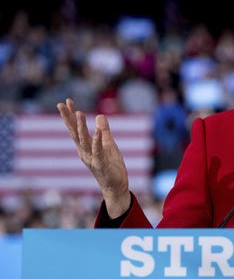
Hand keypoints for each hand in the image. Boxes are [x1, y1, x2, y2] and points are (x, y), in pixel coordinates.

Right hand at [57, 98, 130, 217]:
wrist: (116, 186)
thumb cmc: (111, 165)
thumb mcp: (109, 144)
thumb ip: (104, 131)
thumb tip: (99, 115)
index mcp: (85, 146)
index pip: (76, 128)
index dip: (71, 115)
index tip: (66, 101)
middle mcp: (84, 152)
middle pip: (74, 132)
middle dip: (68, 118)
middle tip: (62, 104)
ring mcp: (91, 159)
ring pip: (84, 141)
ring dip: (81, 127)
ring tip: (79, 113)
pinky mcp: (101, 165)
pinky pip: (98, 151)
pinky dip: (98, 141)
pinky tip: (98, 131)